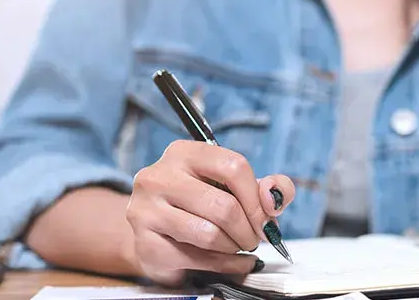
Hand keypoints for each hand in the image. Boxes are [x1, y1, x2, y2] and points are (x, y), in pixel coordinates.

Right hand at [125, 140, 294, 284]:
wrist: (153, 233)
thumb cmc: (197, 205)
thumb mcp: (232, 187)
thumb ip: (266, 186)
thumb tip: (273, 199)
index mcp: (183, 153)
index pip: (234, 167)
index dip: (257, 197)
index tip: (266, 217)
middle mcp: (159, 176)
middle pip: (225, 205)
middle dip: (249, 229)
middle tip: (254, 238)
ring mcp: (147, 209)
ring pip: (210, 234)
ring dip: (235, 247)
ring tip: (237, 246)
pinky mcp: (145, 244)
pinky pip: (198, 259)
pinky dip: (226, 265)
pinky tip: (234, 262)